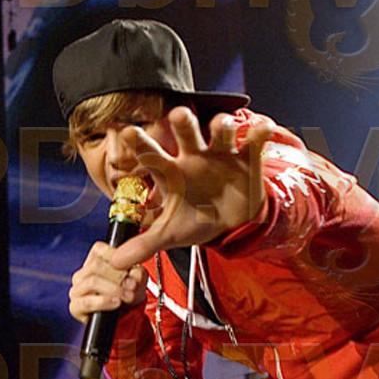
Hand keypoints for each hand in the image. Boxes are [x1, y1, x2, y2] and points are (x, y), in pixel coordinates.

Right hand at [69, 242, 145, 323]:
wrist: (127, 319)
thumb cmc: (128, 295)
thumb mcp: (138, 280)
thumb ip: (138, 273)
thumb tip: (134, 272)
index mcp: (94, 261)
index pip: (99, 250)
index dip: (116, 258)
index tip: (130, 268)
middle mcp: (83, 274)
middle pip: (96, 266)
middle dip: (117, 276)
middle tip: (132, 285)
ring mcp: (77, 290)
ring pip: (92, 281)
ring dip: (113, 289)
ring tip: (127, 296)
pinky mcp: (75, 307)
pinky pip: (87, 301)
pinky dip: (104, 302)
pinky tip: (116, 303)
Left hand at [109, 107, 272, 270]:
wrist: (231, 224)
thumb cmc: (194, 219)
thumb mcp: (169, 233)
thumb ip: (143, 244)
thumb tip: (116, 262)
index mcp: (171, 172)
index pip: (152, 155)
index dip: (140, 143)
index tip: (127, 131)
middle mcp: (194, 157)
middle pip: (186, 134)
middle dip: (184, 123)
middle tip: (178, 115)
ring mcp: (221, 155)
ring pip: (220, 132)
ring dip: (222, 126)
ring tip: (221, 125)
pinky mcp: (247, 159)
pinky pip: (254, 141)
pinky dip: (259, 132)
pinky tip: (262, 128)